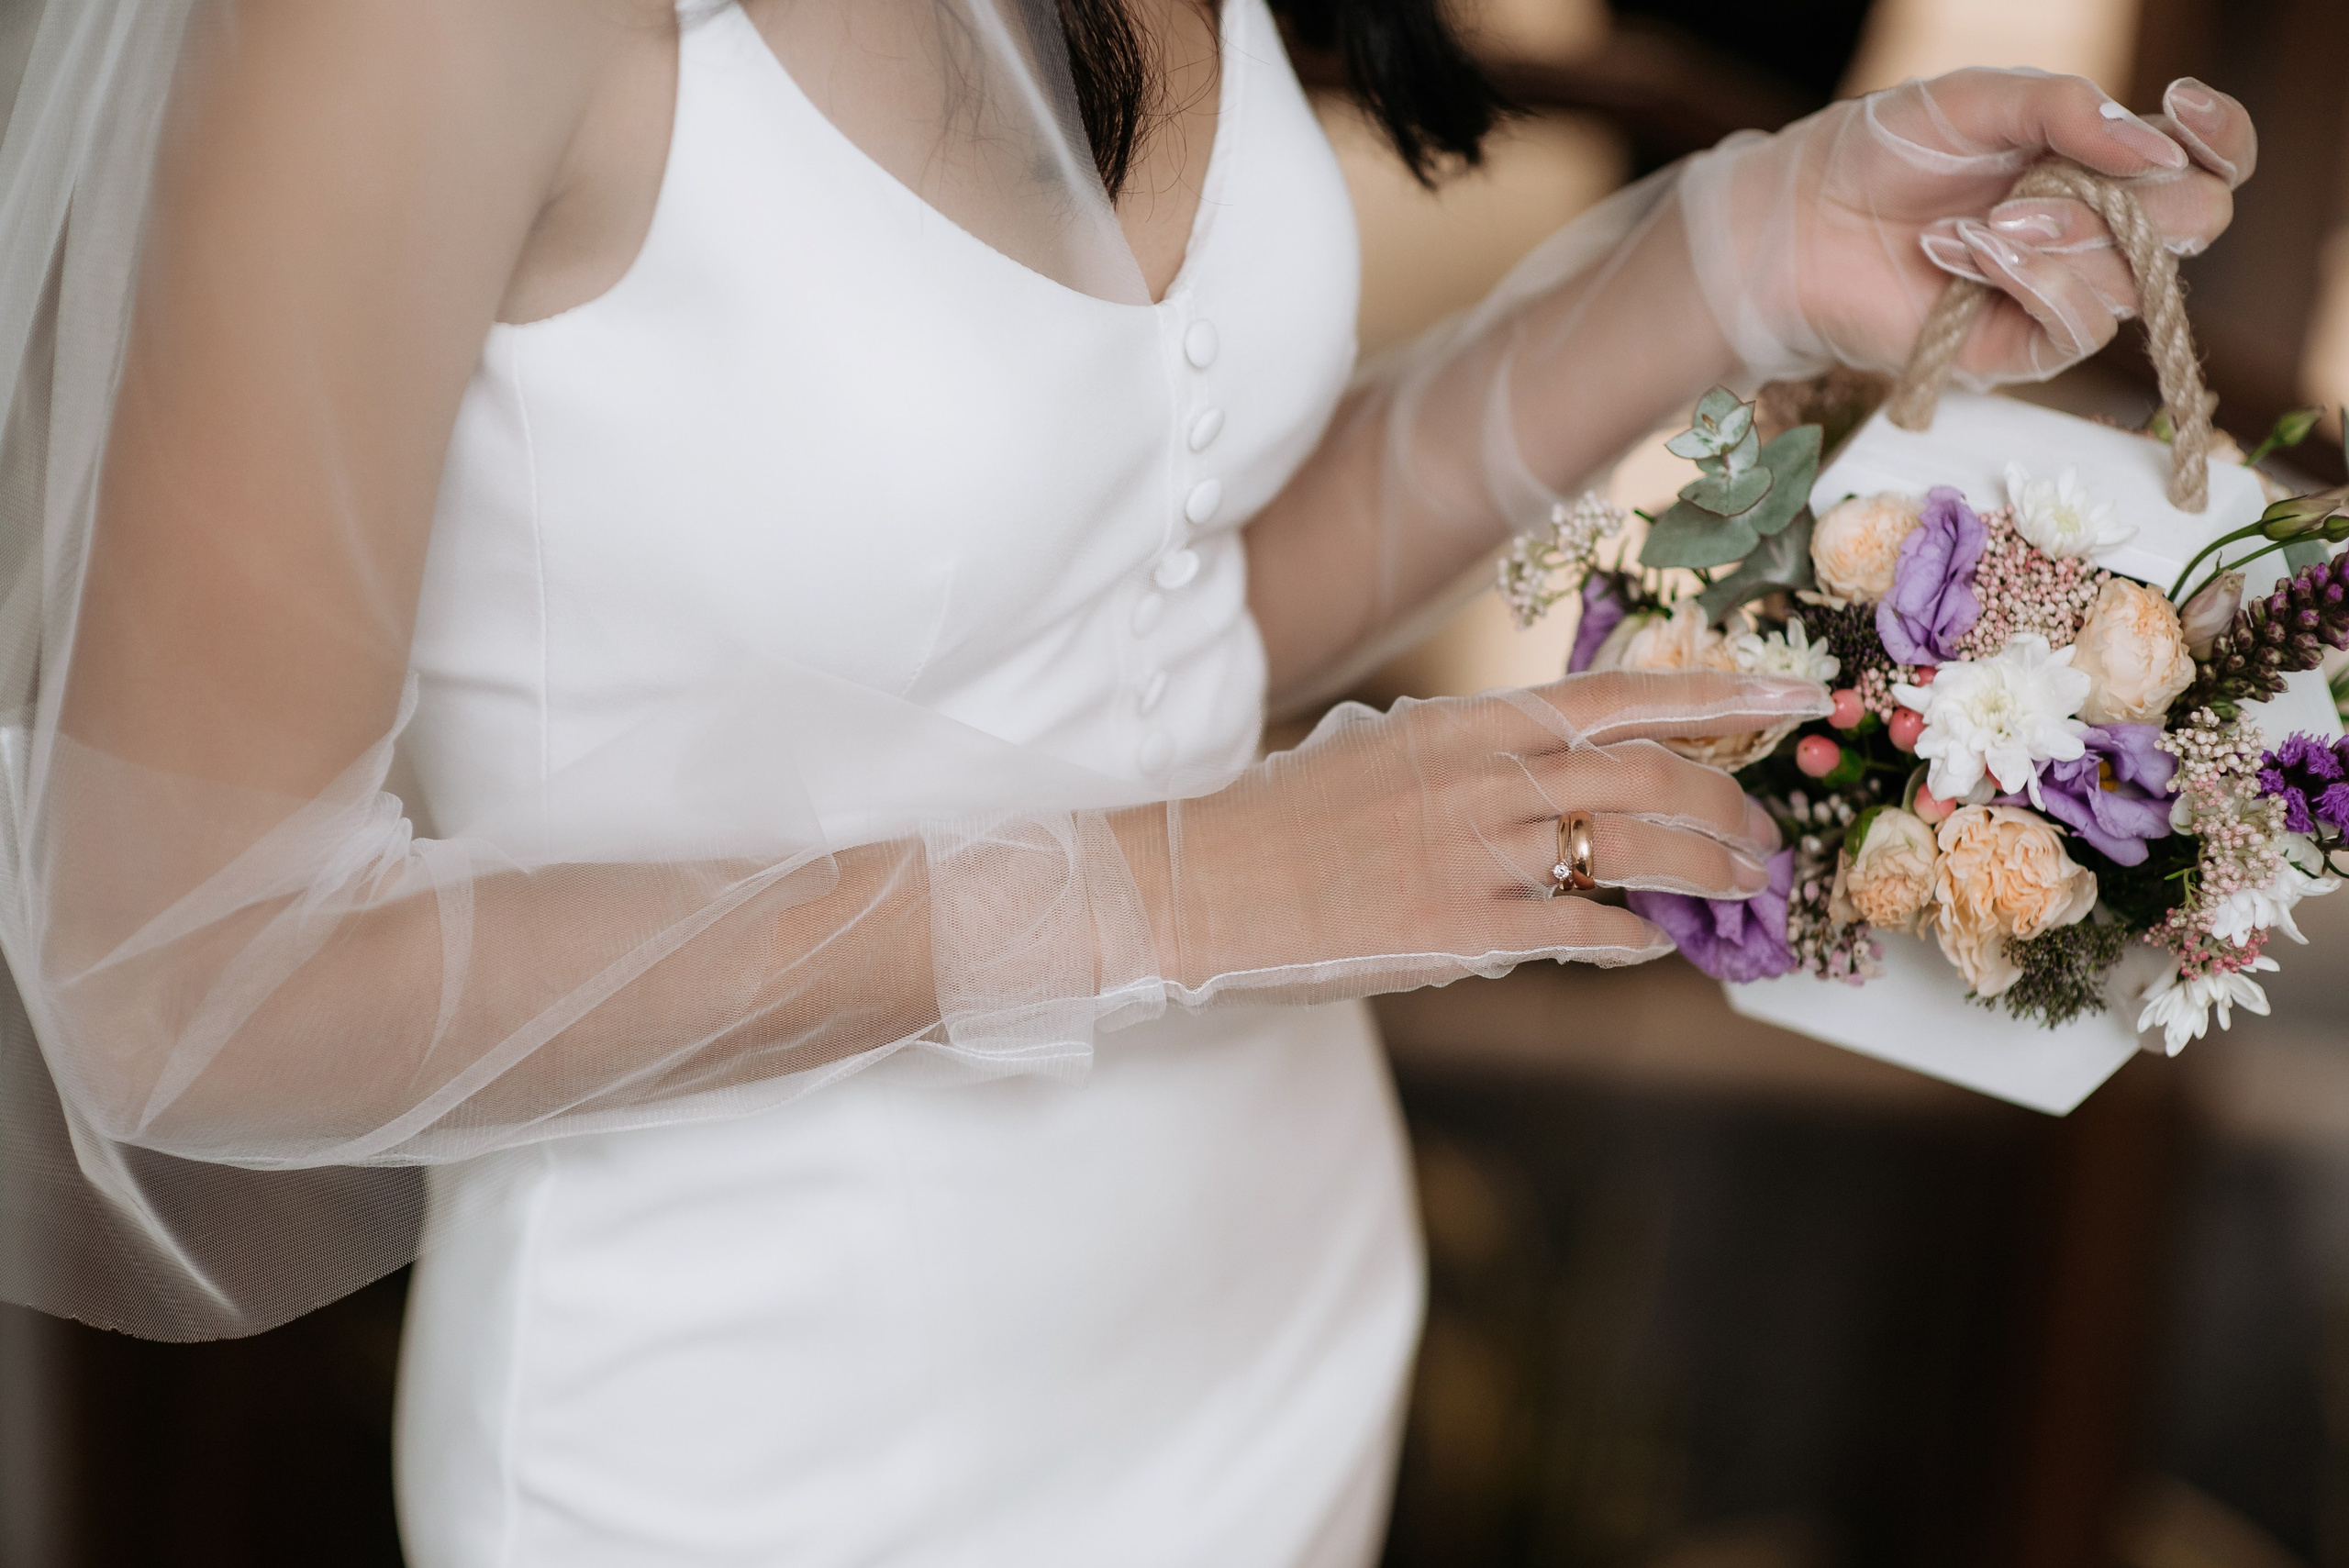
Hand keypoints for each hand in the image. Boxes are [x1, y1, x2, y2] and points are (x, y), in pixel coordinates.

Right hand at [1122, 670, 1831, 1002]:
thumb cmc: (1286, 817)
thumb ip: (1473, 754)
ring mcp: (1483, 854)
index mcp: (1472, 722)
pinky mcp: (1467, 929)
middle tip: (1765, 835)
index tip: (1797, 697)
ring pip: (1637, 854)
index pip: (1624, 695)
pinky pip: (1583, 930)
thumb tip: (1544, 773)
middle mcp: (1490, 777)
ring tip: (1741, 886)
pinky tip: (1649, 944)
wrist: (1207, 883)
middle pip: (1653, 777)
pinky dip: (1631, 937)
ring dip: (1707, 869)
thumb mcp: (1383, 748)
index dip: (1724, 694)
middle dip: (1731, 804)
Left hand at [1680, 70, 2256, 384]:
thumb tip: (2161, 151)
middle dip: (2137, 196)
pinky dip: (2030, 280)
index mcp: (2104, 161)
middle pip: (2197, 221)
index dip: (2222, 136)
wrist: (1803, 222)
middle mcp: (2101, 230)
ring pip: (2135, 275)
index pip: (2212, 160)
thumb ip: (2070, 109)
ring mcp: (2065, 292)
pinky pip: (2079, 322)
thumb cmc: (1886, 153)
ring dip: (2062, 236)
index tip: (2180, 104)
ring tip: (1977, 221)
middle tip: (2045, 179)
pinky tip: (1964, 253)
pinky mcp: (2023, 349)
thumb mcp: (1981, 100)